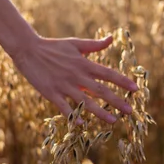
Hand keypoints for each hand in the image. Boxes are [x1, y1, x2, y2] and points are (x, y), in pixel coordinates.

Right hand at [11, 35, 137, 123]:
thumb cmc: (53, 46)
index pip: (108, 73)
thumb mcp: (75, 43)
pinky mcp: (51, 93)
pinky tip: (82, 124)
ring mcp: (64, 86)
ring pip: (85, 102)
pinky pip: (64, 107)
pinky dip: (73, 115)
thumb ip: (94, 45)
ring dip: (100, 112)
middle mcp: (77, 76)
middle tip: (130, 111)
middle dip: (116, 101)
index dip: (122, 81)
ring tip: (113, 121)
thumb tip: (111, 38)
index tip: (136, 88)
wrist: (28, 49)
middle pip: (100, 90)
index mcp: (84, 63)